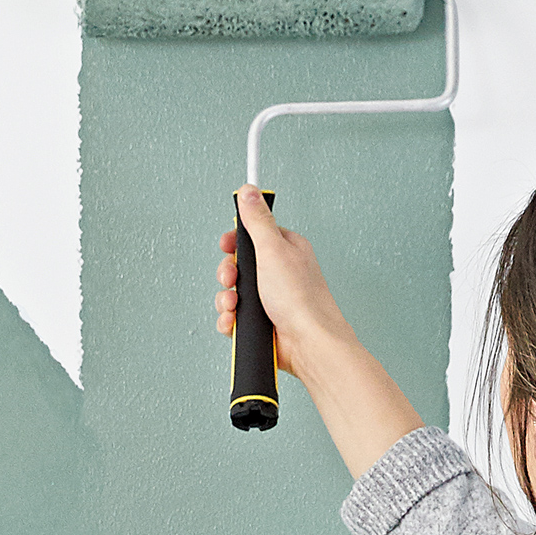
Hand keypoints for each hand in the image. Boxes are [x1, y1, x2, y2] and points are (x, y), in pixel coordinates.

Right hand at [214, 184, 354, 383]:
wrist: (309, 343)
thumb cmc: (301, 300)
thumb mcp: (273, 250)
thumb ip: (257, 220)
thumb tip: (249, 191)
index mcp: (285, 250)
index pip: (253, 235)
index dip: (235, 241)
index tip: (227, 246)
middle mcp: (278, 273)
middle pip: (238, 265)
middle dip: (228, 274)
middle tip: (233, 280)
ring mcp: (269, 299)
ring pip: (233, 292)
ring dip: (226, 299)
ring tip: (234, 306)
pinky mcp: (261, 322)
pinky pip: (234, 317)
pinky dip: (230, 320)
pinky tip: (235, 322)